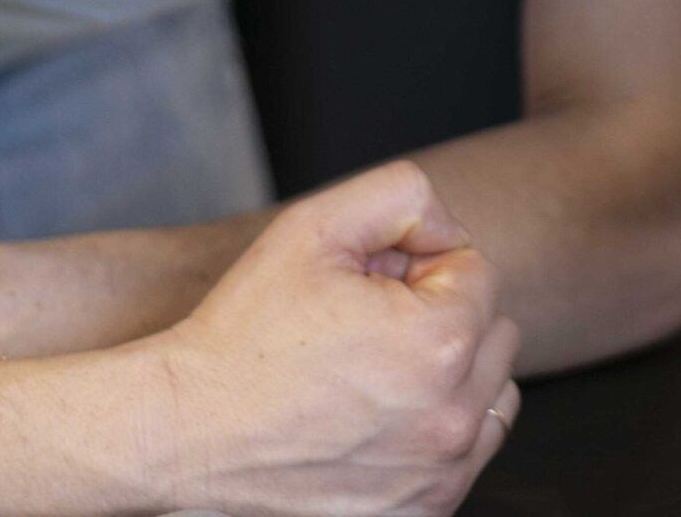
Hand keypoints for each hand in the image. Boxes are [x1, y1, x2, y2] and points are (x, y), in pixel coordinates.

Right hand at [152, 160, 520, 516]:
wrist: (186, 429)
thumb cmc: (246, 329)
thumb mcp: (316, 223)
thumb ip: (405, 196)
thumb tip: (448, 231)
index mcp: (440, 341)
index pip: (479, 272)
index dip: (419, 266)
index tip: (368, 288)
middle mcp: (453, 417)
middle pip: (494, 333)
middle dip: (442, 315)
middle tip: (368, 326)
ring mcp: (439, 475)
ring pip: (492, 394)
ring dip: (452, 374)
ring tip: (376, 372)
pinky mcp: (419, 512)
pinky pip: (467, 454)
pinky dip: (436, 430)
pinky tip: (376, 420)